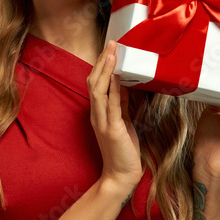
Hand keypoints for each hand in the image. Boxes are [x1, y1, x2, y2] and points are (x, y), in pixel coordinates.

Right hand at [88, 40, 142, 189]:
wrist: (120, 176)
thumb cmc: (123, 151)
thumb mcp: (123, 122)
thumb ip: (121, 104)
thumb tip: (124, 85)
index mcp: (99, 113)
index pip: (96, 84)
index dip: (101, 66)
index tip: (109, 49)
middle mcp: (97, 115)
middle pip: (94, 82)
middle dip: (102, 61)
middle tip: (111, 43)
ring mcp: (102, 122)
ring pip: (99, 90)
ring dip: (106, 70)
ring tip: (112, 53)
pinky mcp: (112, 129)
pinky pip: (112, 105)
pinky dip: (114, 89)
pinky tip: (118, 76)